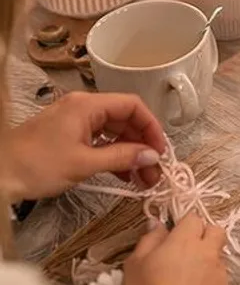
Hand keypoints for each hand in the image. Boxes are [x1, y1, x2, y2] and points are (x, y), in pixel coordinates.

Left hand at [0, 92, 165, 200]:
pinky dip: (113, 157)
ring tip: (143, 179)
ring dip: (130, 155)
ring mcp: (74, 123)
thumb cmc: (35, 165)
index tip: (160, 150)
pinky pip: (100, 142)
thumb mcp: (84, 163)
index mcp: (87, 105)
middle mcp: (83, 109)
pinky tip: (123, 176)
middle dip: (142, 145)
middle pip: (125, 120)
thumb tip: (152, 156)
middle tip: (154, 171)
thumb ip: (122, 157)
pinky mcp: (67, 138)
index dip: (151, 126)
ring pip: (114, 134)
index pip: (132, 106)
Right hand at [122, 215, 228, 284]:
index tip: (175, 235)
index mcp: (185, 241)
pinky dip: (211, 281)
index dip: (184, 225)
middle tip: (188, 250)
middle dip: (205, 235)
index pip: (193, 218)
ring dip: (208, 260)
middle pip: (216, 231)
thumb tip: (157, 223)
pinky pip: (221, 279)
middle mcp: (208, 253)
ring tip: (189, 277)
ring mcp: (220, 273)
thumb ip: (149, 240)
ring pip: (219, 256)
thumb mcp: (135, 265)